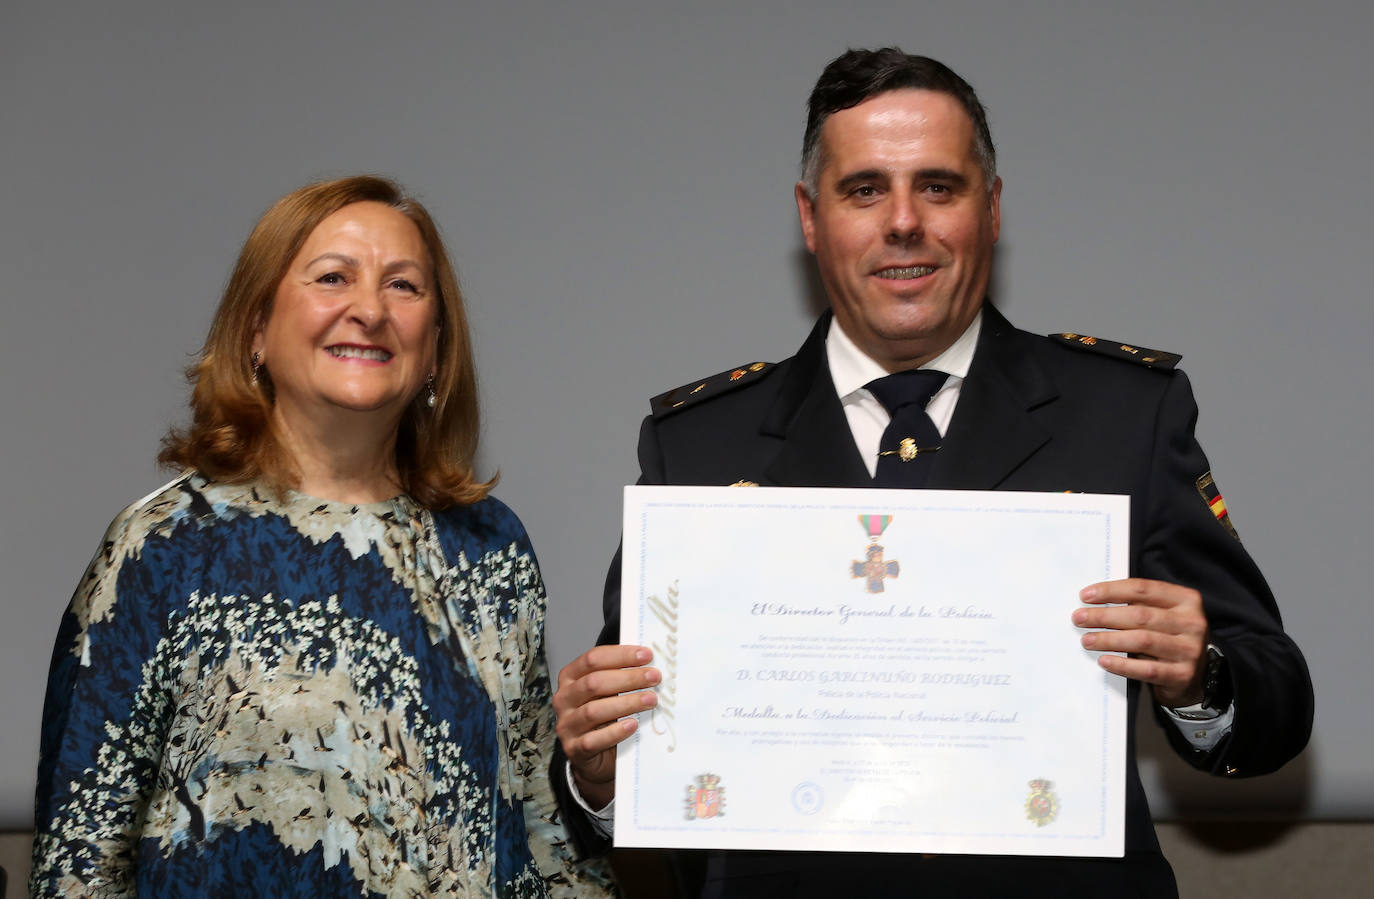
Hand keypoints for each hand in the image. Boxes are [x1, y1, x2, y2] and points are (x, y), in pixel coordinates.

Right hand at [553, 644, 659, 808]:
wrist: (594, 757)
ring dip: (626, 703)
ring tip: (650, 700)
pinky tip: (632, 724)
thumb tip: (650, 665)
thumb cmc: (603, 718)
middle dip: (628, 678)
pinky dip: (615, 732)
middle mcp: (564, 699)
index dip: (621, 655)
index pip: (593, 659)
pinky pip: (593, 740)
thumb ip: (620, 678)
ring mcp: (566, 725)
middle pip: (594, 683)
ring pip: (594, 711)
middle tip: (654, 677)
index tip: (647, 655)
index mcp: (570, 678)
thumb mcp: (608, 693)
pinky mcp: (574, 749)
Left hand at [1072, 578, 1207, 707]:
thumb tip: (1094, 601)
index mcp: (1186, 600)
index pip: (1143, 589)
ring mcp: (1190, 650)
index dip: (1111, 591)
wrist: (1193, 677)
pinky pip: (1147, 669)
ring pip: (1142, 640)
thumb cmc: (1168, 638)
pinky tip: (1104, 661)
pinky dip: (1122, 665)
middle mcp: (1193, 623)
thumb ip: (1138, 605)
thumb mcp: (1161, 615)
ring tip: (1087, 640)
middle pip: (1140, 615)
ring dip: (1109, 639)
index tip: (1085, 596)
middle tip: (1079, 618)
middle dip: (1104, 616)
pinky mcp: (1183, 675)